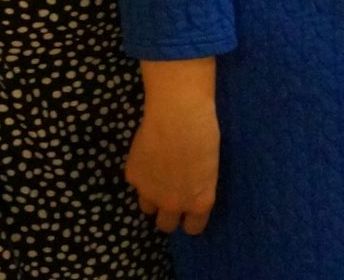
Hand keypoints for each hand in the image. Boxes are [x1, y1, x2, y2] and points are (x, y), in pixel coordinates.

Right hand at [126, 95, 218, 234]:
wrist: (178, 114)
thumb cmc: (205, 133)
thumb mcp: (210, 168)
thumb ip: (198, 187)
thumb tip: (190, 189)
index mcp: (199, 202)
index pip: (193, 228)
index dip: (190, 219)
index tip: (190, 210)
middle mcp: (174, 204)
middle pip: (166, 225)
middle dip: (168, 214)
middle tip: (170, 195)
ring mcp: (150, 193)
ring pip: (147, 207)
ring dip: (152, 196)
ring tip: (158, 174)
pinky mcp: (133, 177)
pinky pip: (136, 182)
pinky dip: (141, 172)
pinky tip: (148, 154)